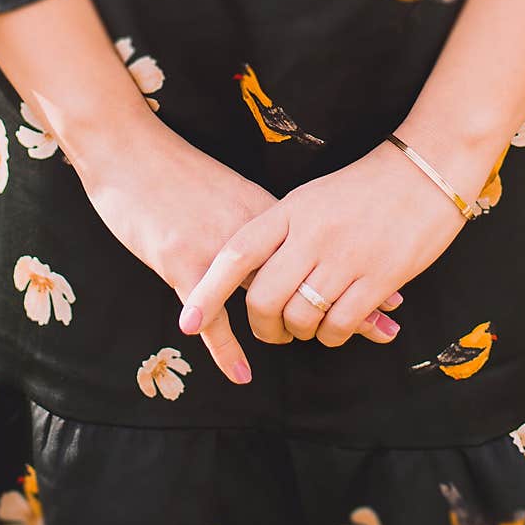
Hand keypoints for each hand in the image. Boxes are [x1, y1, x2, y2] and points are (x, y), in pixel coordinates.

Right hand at [46, 97, 403, 382]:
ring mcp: (219, 250)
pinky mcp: (183, 264)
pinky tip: (243, 374)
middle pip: (308, 275)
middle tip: (388, 326)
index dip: (358, 273)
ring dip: (304, 323)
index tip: (395, 293)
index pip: (322, 252)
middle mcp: (252, 232)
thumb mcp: (231, 192)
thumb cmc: (176, 173)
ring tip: (334, 344)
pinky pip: (212, 317)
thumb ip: (264, 222)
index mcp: (266, 214)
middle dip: (351, 302)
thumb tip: (299, 245)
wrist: (129, 150)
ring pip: (269, 297)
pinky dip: (227, 348)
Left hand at [180, 135, 476, 347]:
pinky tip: (338, 328)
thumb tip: (254, 275)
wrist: (427, 169)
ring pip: (302, 317)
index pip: (237, 255)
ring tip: (307, 329)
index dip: (208, 291)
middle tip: (272, 333)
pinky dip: (333, 336)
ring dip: (300, 334)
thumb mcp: (312, 199)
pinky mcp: (381, 278)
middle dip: (262, 328)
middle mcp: (312, 234)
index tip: (187, 321)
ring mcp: (347, 257)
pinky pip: (341, 325)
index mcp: (290, 210)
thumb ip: (281, 233)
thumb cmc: (365, 186)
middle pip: (265, 299)